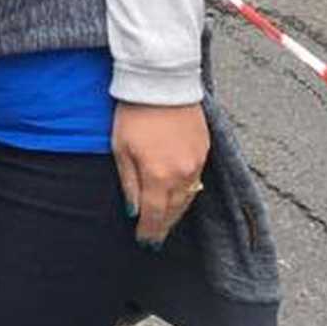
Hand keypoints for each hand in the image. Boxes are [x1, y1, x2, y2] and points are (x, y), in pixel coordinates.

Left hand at [113, 101, 209, 245]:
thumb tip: (133, 209)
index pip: (155, 215)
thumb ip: (128, 183)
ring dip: (177, 211)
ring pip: (188, 197)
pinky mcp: (205, 150)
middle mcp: (183, 174)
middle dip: (164, 225)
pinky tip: (178, 195)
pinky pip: (197, 180)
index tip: (144, 241)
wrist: (162, 84)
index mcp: (159, 176)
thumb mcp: (121, 149)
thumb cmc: (134, 113)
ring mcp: (198, 163)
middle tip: (156, 238)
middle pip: (175, 210)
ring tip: (166, 221)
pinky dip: (187, 192)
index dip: (150, 231)